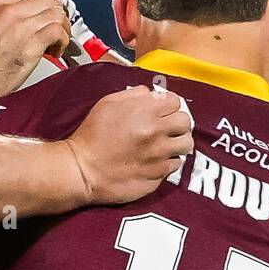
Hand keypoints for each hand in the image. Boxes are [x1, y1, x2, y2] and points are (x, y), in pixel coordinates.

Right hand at [0, 0, 70, 116]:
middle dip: (55, 8)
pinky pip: (58, 32)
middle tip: (55, 19)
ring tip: (57, 37)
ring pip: (55, 13)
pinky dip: (62, 40)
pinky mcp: (31, 46)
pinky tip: (56, 49)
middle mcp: (7, 12)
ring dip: (61, 25)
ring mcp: (21, 28)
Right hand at [65, 85, 194, 204]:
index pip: (176, 102)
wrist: (82, 170)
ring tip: (165, 145)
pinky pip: (175, 165)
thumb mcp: (106, 104)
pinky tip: (155, 160)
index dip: (167, 106)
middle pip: (185, 122)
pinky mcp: (158, 174)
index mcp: (146, 112)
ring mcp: (160, 155)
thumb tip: (151, 94)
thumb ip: (133, 95)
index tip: (160, 112)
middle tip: (165, 128)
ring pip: (186, 144)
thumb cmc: (92, 135)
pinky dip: (168, 161)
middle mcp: (157, 132)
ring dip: (177, 143)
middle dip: (176, 123)